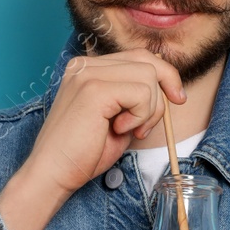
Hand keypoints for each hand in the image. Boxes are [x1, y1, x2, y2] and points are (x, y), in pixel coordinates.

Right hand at [12, 48, 186, 198]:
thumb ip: (135, 97)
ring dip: (149, 110)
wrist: (53, 174)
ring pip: (148, 76)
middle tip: (147, 126)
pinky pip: (141, 93)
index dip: (165, 76)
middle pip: (147, 60)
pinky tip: (119, 129)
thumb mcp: (118, 117)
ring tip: (128, 130)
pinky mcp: (94, 89)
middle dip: (161, 94)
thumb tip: (168, 85)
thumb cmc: (83, 152)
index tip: (177, 99)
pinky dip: (140, 116)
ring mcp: (87, 74)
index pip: (139, 56)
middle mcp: (85, 65)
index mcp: (87, 68)